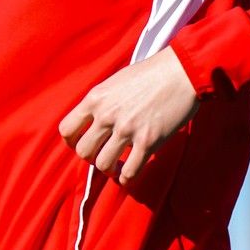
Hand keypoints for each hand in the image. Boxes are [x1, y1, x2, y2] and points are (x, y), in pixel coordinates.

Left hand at [57, 48, 200, 183]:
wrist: (182, 71)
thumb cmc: (152, 73)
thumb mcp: (116, 81)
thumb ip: (102, 101)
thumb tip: (94, 122)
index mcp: (96, 98)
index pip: (67, 129)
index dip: (73, 142)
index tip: (86, 142)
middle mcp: (107, 115)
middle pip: (83, 152)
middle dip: (92, 158)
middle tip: (104, 154)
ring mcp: (127, 129)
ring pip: (103, 165)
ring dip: (109, 169)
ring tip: (118, 166)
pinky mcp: (148, 141)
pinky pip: (129, 172)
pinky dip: (127, 179)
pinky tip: (130, 174)